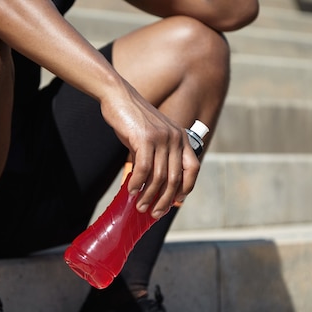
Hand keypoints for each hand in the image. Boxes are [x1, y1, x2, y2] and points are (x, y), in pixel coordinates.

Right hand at [100, 80, 199, 217]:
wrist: (119, 97)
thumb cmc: (133, 121)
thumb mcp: (151, 139)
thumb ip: (156, 159)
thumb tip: (152, 189)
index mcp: (181, 138)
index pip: (193, 168)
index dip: (186, 188)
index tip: (175, 202)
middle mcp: (175, 138)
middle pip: (175, 178)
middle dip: (165, 200)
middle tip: (154, 213)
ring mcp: (161, 137)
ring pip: (159, 177)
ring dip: (149, 196)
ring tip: (140, 207)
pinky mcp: (145, 138)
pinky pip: (143, 168)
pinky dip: (137, 183)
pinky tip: (131, 191)